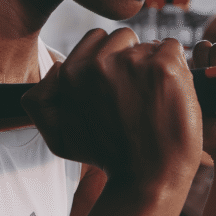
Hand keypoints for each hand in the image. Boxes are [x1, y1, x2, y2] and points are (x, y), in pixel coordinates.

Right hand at [22, 28, 202, 192]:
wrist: (146, 178)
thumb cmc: (107, 157)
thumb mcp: (57, 137)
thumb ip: (39, 101)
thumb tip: (55, 68)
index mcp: (72, 74)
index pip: (96, 39)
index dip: (109, 60)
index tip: (117, 86)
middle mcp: (99, 64)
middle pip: (123, 38)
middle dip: (132, 58)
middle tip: (137, 92)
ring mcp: (133, 63)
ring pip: (150, 44)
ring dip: (154, 65)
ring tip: (155, 98)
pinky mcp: (164, 68)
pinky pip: (173, 48)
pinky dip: (177, 67)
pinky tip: (171, 93)